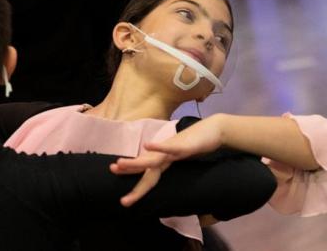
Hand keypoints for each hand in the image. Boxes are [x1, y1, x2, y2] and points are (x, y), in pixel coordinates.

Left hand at [110, 115, 226, 205]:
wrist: (215, 129)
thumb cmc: (199, 145)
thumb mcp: (184, 160)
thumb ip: (173, 167)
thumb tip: (166, 179)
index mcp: (165, 161)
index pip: (148, 176)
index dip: (136, 186)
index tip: (124, 197)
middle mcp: (165, 155)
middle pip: (145, 168)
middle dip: (128, 171)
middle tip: (111, 170)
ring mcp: (173, 149)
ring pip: (153, 159)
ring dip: (136, 162)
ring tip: (120, 163)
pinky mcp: (184, 145)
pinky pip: (170, 147)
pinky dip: (159, 147)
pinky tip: (148, 145)